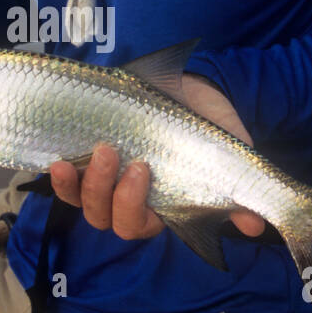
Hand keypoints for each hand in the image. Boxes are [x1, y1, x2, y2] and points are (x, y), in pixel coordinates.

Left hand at [49, 74, 266, 240]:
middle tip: (114, 153)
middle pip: (106, 218)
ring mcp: (103, 182)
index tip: (141, 170)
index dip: (133, 207)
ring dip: (83, 183)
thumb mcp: (228, 152)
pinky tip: (57, 161)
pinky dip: (59, 178)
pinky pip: (64, 184)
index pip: (140, 225)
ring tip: (96, 149)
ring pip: (84, 203)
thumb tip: (254, 226)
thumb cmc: (206, 124)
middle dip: (106, 191)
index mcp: (160, 205)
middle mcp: (127, 200)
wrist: (187, 87)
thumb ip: (239, 189)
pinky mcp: (84, 161)